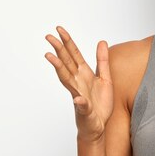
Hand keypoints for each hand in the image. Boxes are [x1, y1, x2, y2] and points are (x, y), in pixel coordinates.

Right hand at [44, 26, 113, 141]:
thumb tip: (102, 42)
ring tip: (50, 57)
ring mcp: (79, 95)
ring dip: (59, 68)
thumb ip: (103, 61)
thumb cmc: (100, 103)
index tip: (60, 29)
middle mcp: (78, 83)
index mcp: (84, 74)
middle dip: (58, 49)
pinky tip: (77, 98)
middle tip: (48, 37)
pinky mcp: (84, 109)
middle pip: (66, 63)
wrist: (98, 125)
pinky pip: (82, 105)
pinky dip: (79, 102)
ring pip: (67, 80)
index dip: (68, 42)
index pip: (74, 55)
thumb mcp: (105, 78)